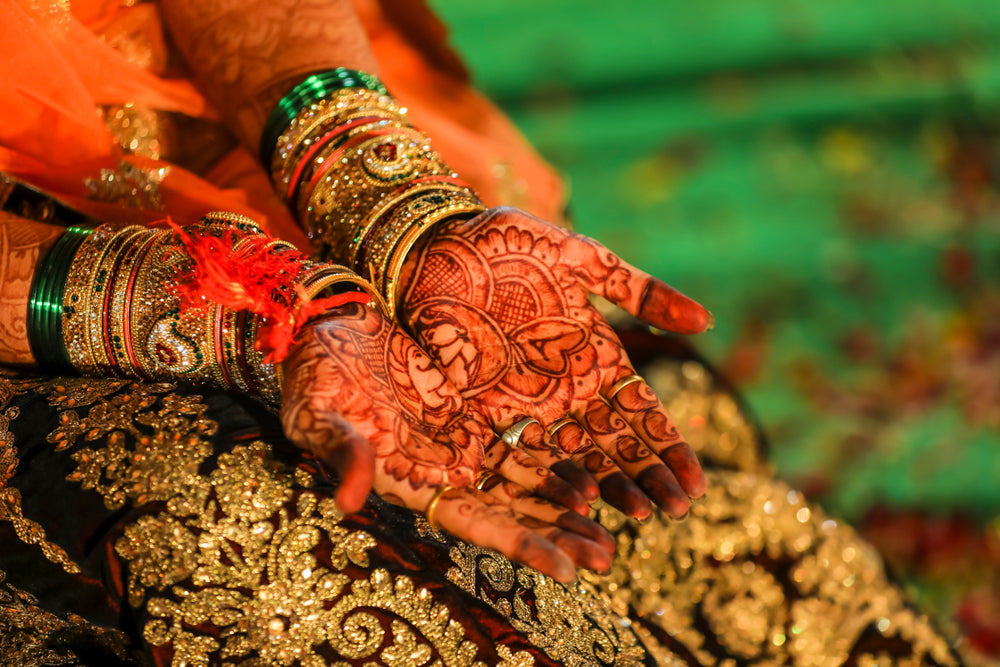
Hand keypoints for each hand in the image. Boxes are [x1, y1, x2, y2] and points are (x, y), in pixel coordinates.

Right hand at [279, 303, 610, 579]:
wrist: (325, 324)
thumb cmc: (312, 372)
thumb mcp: (321, 412)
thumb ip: (343, 452)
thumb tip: (351, 501)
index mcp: (412, 480)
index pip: (474, 523)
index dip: (520, 545)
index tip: (569, 570)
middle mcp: (445, 467)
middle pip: (513, 509)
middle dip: (559, 533)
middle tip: (610, 555)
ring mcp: (464, 438)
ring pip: (528, 477)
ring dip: (571, 499)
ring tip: (620, 517)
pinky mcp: (477, 407)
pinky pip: (528, 434)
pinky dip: (561, 451)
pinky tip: (599, 464)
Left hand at [398, 207, 710, 518]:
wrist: (435, 244)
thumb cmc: (509, 244)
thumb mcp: (582, 259)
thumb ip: (639, 291)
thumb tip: (708, 321)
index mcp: (597, 354)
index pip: (642, 412)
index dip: (668, 446)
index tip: (695, 483)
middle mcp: (569, 387)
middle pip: (616, 442)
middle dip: (647, 476)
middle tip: (676, 511)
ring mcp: (529, 403)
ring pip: (577, 455)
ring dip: (609, 486)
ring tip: (637, 516)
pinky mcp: (487, 411)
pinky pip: (525, 451)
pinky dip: (552, 477)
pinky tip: (578, 503)